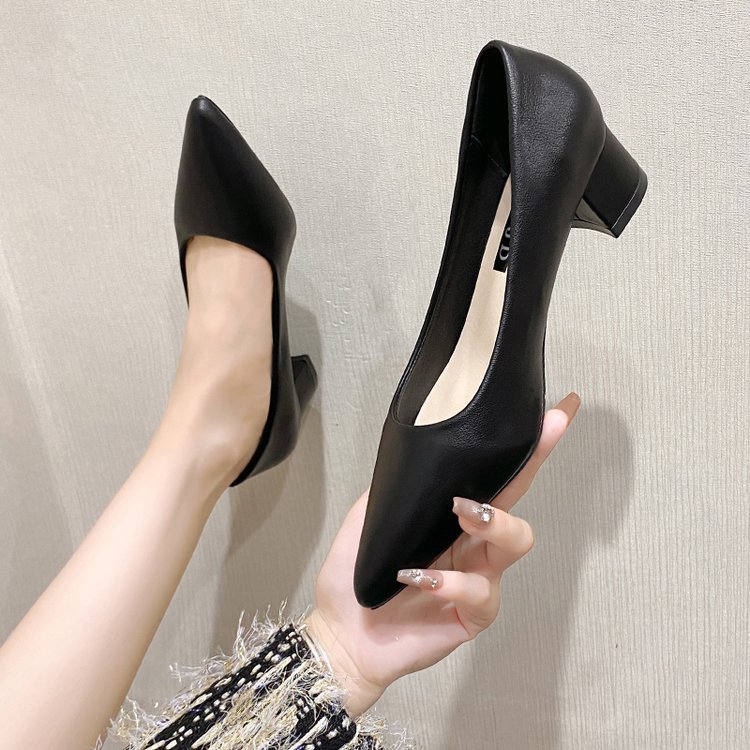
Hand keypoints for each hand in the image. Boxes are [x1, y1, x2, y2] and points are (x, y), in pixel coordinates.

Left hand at [304, 393, 580, 716]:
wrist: (342, 631)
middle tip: (492, 460)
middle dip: (527, 471)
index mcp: (453, 515)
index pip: (497, 474)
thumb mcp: (368, 519)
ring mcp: (478, 576)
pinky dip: (451, 581)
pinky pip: (479, 592)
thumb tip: (415, 454)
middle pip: (518, 500)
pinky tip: (422, 579)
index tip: (558, 413)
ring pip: (515, 541)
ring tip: (462, 515)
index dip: (530, 446)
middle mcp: (473, 541)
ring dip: (492, 524)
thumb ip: (395, 489)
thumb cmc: (354, 576)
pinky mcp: (474, 613)